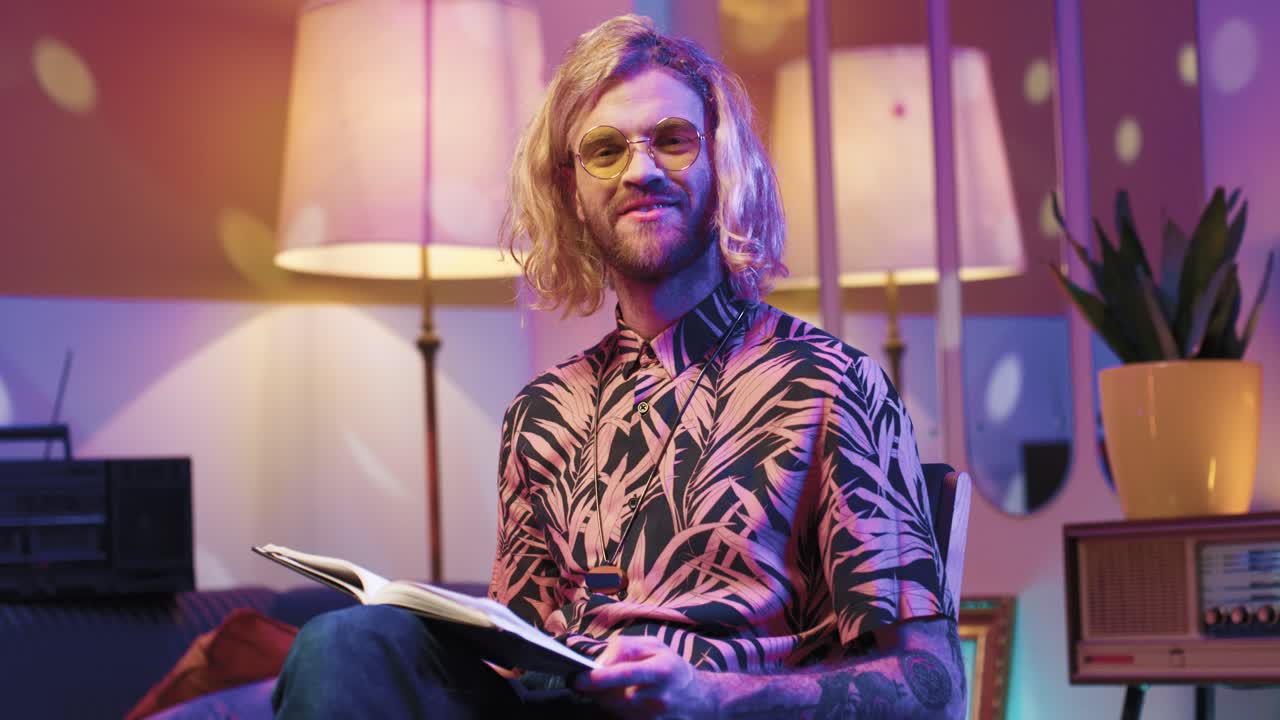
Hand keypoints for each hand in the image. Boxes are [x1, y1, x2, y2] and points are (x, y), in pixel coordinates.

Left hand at [574, 635, 715, 719]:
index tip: (577, 679)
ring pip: (616, 712)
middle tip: (590, 682)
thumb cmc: (672, 667)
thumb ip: (625, 647)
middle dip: (597, 691)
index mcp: (661, 670)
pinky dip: (617, 712)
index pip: (625, 674)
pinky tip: (625, 703)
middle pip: (615, 698)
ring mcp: (656, 718)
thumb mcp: (654, 646)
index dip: (599, 678)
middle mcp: (659, 697)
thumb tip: (600, 662)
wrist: (702, 699)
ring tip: (616, 690)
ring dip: (606, 701)